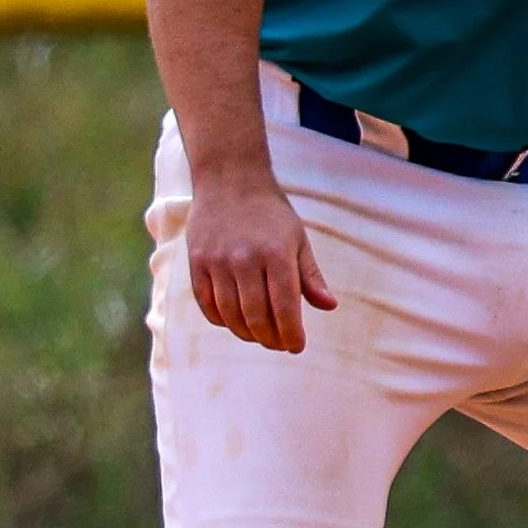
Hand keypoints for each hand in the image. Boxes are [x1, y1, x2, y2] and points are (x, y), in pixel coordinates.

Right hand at [186, 174, 336, 352]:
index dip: (292, 334)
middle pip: (256, 317)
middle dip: (270, 339)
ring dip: (246, 333)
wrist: (230, 181)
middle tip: (279, 345)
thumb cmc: (271, 214)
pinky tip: (235, 322)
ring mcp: (218, 261)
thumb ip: (310, 276)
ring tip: (259, 336)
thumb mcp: (298, 239)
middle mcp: (245, 259)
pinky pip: (208, 304)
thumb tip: (329, 306)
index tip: (297, 346)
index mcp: (276, 253)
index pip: (285, 307)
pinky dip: (222, 320)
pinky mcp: (198, 262)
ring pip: (231, 315)